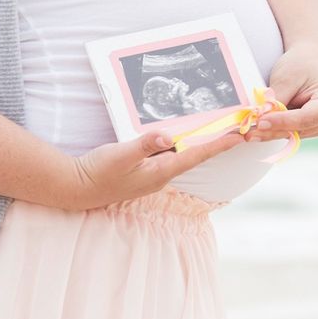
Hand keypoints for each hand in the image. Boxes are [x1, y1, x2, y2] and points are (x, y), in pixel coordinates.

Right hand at [64, 120, 250, 208]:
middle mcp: (162, 174)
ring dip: (200, 143)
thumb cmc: (99, 171)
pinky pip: (170, 156)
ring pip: (183, 155)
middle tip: (237, 130)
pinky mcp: (145, 171)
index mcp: (160, 171)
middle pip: (195, 156)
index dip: (218, 145)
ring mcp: (153, 174)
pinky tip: (183, 136)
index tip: (239, 136)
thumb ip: (144, 145)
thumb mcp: (120, 154)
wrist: (78, 188)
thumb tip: (167, 136)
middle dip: (216, 143)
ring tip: (218, 130)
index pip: (196, 155)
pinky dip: (181, 145)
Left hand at [255, 43, 317, 141]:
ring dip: (271, 132)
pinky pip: (291, 133)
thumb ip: (277, 101)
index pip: (305, 118)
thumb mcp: (287, 78)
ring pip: (293, 135)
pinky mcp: (311, 129)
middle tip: (248, 132)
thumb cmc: (301, 64)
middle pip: (298, 130)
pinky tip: (258, 129)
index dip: (281, 122)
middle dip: (272, 131)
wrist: (309, 59)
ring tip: (249, 131)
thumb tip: (261, 119)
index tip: (261, 122)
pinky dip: (274, 130)